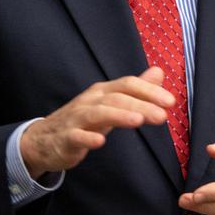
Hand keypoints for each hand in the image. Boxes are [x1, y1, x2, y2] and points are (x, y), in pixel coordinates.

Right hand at [19, 66, 173, 178]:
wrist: (43, 140)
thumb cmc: (81, 120)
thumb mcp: (109, 103)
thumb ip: (134, 89)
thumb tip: (158, 72)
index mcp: (102, 93)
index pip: (127, 84)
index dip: (149, 91)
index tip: (170, 101)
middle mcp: (89, 101)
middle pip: (116, 98)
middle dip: (140, 104)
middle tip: (162, 115)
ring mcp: (75, 119)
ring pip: (97, 113)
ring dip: (118, 115)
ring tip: (138, 120)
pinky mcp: (66, 138)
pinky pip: (76, 136)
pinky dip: (87, 138)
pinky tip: (100, 142)